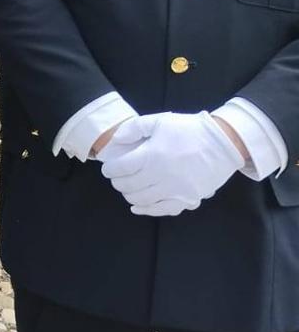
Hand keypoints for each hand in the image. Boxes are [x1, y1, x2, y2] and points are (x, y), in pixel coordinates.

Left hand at [102, 112, 243, 216]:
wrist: (222, 143)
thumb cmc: (189, 130)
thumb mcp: (159, 121)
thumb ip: (133, 128)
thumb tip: (116, 140)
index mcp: (151, 156)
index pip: (121, 168)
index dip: (110, 170)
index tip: (108, 168)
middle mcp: (160, 176)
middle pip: (128, 186)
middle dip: (118, 182)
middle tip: (117, 178)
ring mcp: (174, 190)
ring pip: (142, 200)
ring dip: (129, 195)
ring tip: (127, 189)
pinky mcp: (187, 199)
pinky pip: (162, 210)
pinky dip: (147, 210)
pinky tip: (137, 207)